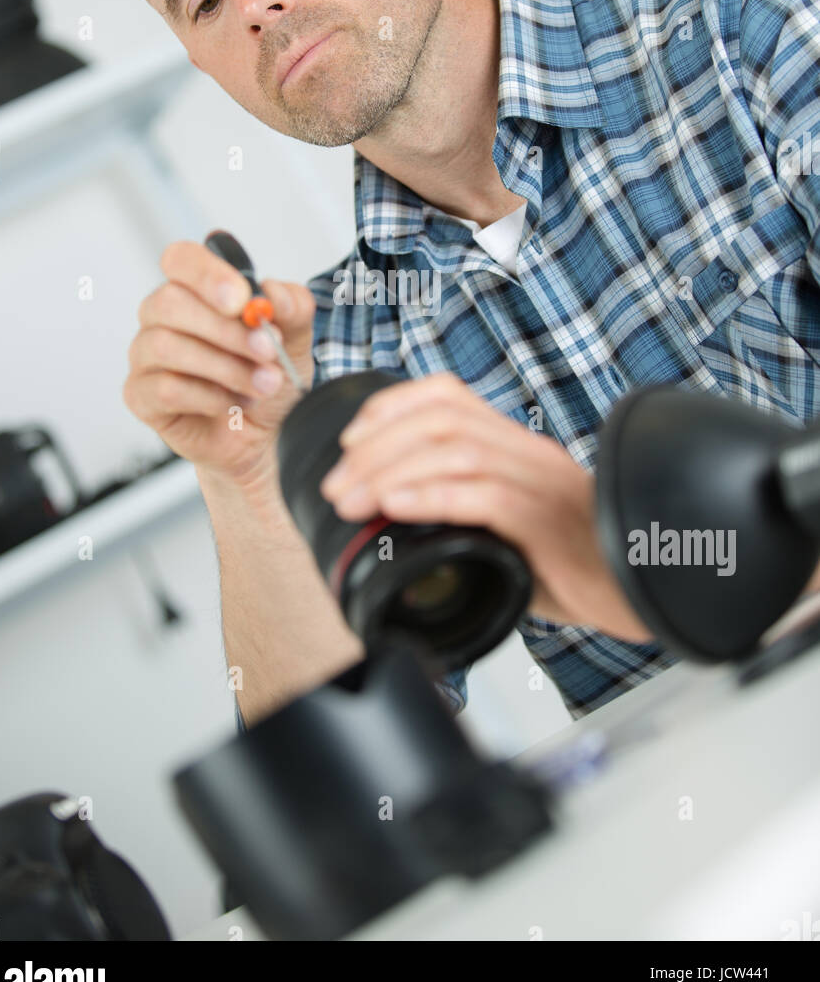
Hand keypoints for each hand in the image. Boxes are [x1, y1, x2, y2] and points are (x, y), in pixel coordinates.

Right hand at [123, 240, 314, 485]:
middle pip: (171, 302)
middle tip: (266, 349)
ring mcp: (146, 355)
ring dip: (225, 367)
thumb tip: (272, 294)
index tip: (243, 299)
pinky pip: (165, 388)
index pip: (181, 259)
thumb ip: (292, 307)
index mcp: (196, 290)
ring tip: (262, 383)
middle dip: (227, 329)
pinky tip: (232, 402)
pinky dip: (209, 397)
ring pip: (167, 347)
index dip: (207, 274)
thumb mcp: (295, 338)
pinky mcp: (141, 394)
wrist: (265, 436)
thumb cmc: (270, 378)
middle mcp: (163, 316)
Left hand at [319, 371, 652, 641]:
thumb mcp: (513, 524)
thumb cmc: (577, 559)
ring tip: (351, 500)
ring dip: (390, 471)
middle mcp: (527, 452)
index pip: (447, 395)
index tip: (350, 441)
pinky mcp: (547, 522)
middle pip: (439, 419)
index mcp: (516, 444)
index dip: (390, 407)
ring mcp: (540, 483)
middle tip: (336, 484)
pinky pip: (484, 496)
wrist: (645, 586)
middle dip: (375, 446)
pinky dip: (431, 497)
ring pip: (454, 450)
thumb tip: (396, 525)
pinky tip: (397, 510)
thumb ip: (467, 511)